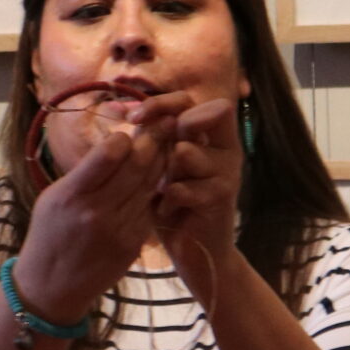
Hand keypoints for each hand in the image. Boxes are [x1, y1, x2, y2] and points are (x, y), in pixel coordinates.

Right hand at [13, 112, 170, 320]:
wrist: (52, 286)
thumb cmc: (49, 235)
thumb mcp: (53, 198)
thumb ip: (84, 173)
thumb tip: (116, 143)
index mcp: (72, 196)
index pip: (108, 155)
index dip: (123, 138)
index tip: (127, 133)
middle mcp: (97, 213)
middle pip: (136, 166)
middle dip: (153, 141)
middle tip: (166, 123)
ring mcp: (119, 230)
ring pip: (148, 186)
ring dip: (161, 162)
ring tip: (168, 144)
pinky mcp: (133, 245)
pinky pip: (149, 209)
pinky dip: (154, 191)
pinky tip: (159, 177)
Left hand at [140, 92, 243, 286]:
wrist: (193, 249)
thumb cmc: (172, 204)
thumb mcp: (159, 166)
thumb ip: (151, 138)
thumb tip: (122, 109)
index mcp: (209, 135)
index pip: (189, 99)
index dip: (161, 103)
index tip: (133, 118)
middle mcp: (225, 147)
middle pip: (207, 112)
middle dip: (172, 127)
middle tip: (153, 150)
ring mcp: (227, 170)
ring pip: (186, 151)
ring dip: (164, 173)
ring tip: (162, 193)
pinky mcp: (222, 195)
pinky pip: (182, 186)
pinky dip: (167, 200)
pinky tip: (168, 210)